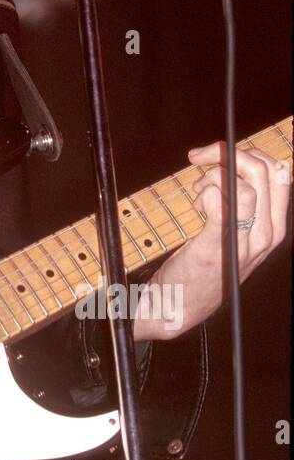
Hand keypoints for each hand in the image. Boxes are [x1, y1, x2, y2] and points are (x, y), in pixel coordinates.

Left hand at [133, 142, 290, 340]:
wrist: (178, 306)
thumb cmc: (205, 266)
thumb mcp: (236, 235)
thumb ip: (242, 205)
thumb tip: (233, 163)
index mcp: (274, 228)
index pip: (280, 174)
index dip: (251, 153)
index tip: (222, 153)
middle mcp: (266, 236)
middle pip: (264, 171)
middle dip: (228, 154)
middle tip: (199, 159)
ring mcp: (243, 243)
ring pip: (243, 185)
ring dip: (213, 177)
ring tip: (197, 193)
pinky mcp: (216, 247)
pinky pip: (218, 202)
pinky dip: (205, 193)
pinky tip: (196, 204)